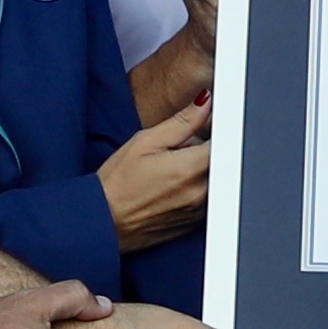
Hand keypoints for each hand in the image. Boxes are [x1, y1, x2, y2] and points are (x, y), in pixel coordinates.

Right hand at [95, 98, 212, 252]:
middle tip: (176, 150)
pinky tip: (170, 188)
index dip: (214, 129)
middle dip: (204, 149)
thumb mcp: (145, 142)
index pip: (223, 140)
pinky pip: (205, 198)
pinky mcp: (194, 224)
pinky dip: (194, 188)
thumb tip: (205, 104)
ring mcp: (200, 211)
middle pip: (220, 160)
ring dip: (199, 170)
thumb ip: (182, 122)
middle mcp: (201, 192)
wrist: (104, 224)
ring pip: (213, 179)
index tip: (201, 127)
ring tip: (169, 172)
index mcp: (191, 169)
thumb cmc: (117, 184)